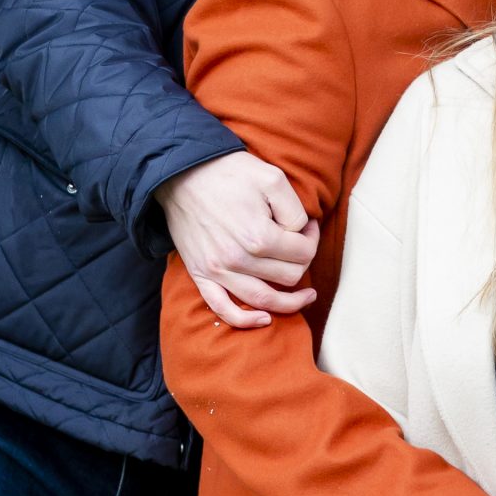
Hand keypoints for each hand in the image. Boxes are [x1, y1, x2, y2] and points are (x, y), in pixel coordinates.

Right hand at [159, 151, 318, 328]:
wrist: (182, 174)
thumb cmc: (230, 173)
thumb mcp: (273, 179)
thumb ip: (295, 211)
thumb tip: (301, 234)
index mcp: (259, 236)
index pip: (303, 252)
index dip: (312, 238)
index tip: (308, 226)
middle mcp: (238, 259)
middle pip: (288, 276)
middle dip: (303, 261)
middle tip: (301, 244)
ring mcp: (217, 271)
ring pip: (263, 300)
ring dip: (289, 302)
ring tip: (306, 296)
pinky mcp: (201, 275)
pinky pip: (223, 309)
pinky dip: (245, 321)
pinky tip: (265, 320)